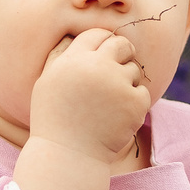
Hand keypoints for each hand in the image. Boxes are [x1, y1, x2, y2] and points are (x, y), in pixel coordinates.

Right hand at [28, 28, 150, 162]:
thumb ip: (64, 57)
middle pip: (121, 44)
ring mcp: (117, 84)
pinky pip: (142, 92)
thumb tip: (79, 38)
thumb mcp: (47, 82)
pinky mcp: (135, 102)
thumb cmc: (54, 120)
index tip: (106, 49)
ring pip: (134, 70)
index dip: (103, 40)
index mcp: (73, 60)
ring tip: (110, 103)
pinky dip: (133, 103)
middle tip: (121, 62)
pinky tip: (117, 116)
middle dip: (123, 51)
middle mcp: (96, 67)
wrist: (68, 154)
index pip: (96, 34)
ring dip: (127, 81)